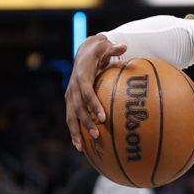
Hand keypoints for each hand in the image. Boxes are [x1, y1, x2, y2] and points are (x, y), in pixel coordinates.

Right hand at [65, 34, 126, 150]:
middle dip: (86, 122)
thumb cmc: (98, 51)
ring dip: (75, 131)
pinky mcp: (70, 101)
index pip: (87, 92)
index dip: (93, 105)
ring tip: (82, 147)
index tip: (103, 117)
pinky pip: (71, 118)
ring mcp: (70, 95)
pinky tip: (80, 146)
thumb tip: (123, 46)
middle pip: (77, 108)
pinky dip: (74, 131)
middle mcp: (73, 87)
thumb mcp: (105, 46)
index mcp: (81, 76)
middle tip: (97, 134)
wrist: (83, 53)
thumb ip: (114, 48)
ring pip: (70, 116)